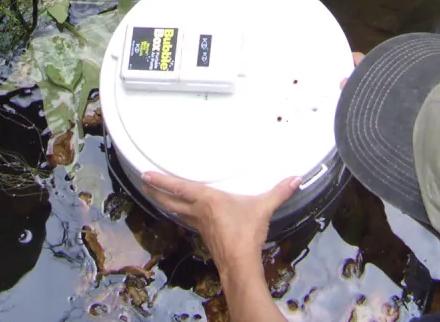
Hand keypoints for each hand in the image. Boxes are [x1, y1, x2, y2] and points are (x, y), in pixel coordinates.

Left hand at [142, 173, 299, 268]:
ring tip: (157, 196)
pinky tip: (185, 215)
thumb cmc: (246, 232)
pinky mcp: (206, 236)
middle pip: (170, 201)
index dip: (161, 180)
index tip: (144, 174)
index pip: (178, 187)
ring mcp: (200, 226)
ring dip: (165, 203)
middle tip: (143, 183)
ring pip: (177, 212)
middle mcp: (198, 211)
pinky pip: (189, 221)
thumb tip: (296, 179)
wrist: (240, 264)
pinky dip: (182, 215)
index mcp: (207, 199)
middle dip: (155, 192)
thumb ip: (279, 192)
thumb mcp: (263, 208)